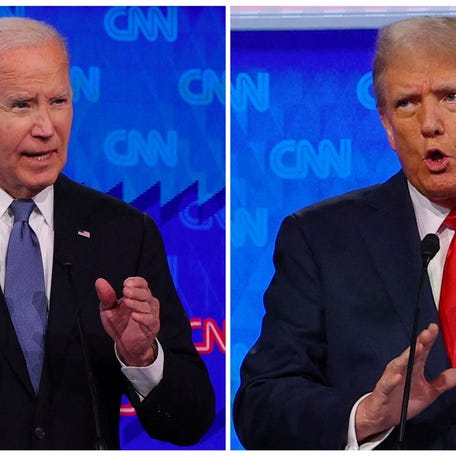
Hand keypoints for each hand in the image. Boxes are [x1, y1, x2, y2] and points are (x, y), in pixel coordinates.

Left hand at [96, 276, 159, 366]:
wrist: (125, 345)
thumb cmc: (119, 324)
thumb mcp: (108, 309)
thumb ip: (106, 296)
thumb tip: (99, 281)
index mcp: (138, 296)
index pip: (142, 283)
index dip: (136, 282)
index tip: (125, 284)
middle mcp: (147, 303)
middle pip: (146, 293)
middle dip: (136, 291)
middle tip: (125, 292)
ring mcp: (151, 314)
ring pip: (148, 306)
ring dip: (137, 303)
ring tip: (126, 303)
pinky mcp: (152, 326)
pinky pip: (150, 319)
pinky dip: (142, 317)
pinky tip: (134, 315)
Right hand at [355, 323, 455, 441]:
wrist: (382, 415)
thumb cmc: (403, 400)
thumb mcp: (428, 392)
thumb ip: (442, 382)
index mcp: (413, 368)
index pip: (422, 351)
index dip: (428, 339)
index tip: (434, 327)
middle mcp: (401, 369)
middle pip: (411, 354)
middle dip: (419, 343)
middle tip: (427, 333)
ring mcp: (391, 379)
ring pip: (398, 365)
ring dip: (407, 357)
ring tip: (417, 349)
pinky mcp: (383, 391)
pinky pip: (387, 384)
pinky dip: (392, 380)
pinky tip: (398, 376)